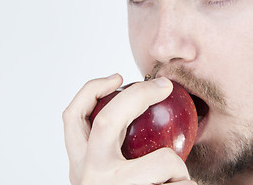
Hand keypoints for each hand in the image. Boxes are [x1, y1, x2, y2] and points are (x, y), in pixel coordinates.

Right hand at [63, 74, 196, 184]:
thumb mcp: (108, 176)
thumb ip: (114, 151)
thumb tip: (142, 114)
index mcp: (80, 165)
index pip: (73, 117)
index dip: (92, 90)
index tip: (118, 78)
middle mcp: (88, 176)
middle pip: (108, 120)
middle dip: (139, 96)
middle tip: (164, 86)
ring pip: (161, 161)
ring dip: (180, 166)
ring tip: (178, 180)